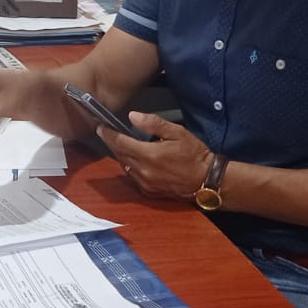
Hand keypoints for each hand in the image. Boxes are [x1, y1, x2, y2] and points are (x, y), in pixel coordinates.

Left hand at [98, 111, 212, 200]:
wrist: (207, 180)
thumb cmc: (194, 154)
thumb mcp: (177, 132)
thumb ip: (154, 124)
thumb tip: (133, 116)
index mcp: (149, 154)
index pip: (120, 143)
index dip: (108, 134)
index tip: (101, 127)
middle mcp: (143, 171)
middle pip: (120, 155)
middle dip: (113, 144)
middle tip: (108, 133)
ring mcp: (145, 183)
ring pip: (125, 166)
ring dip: (122, 156)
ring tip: (123, 145)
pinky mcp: (149, 192)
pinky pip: (133, 178)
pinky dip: (131, 168)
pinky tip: (137, 161)